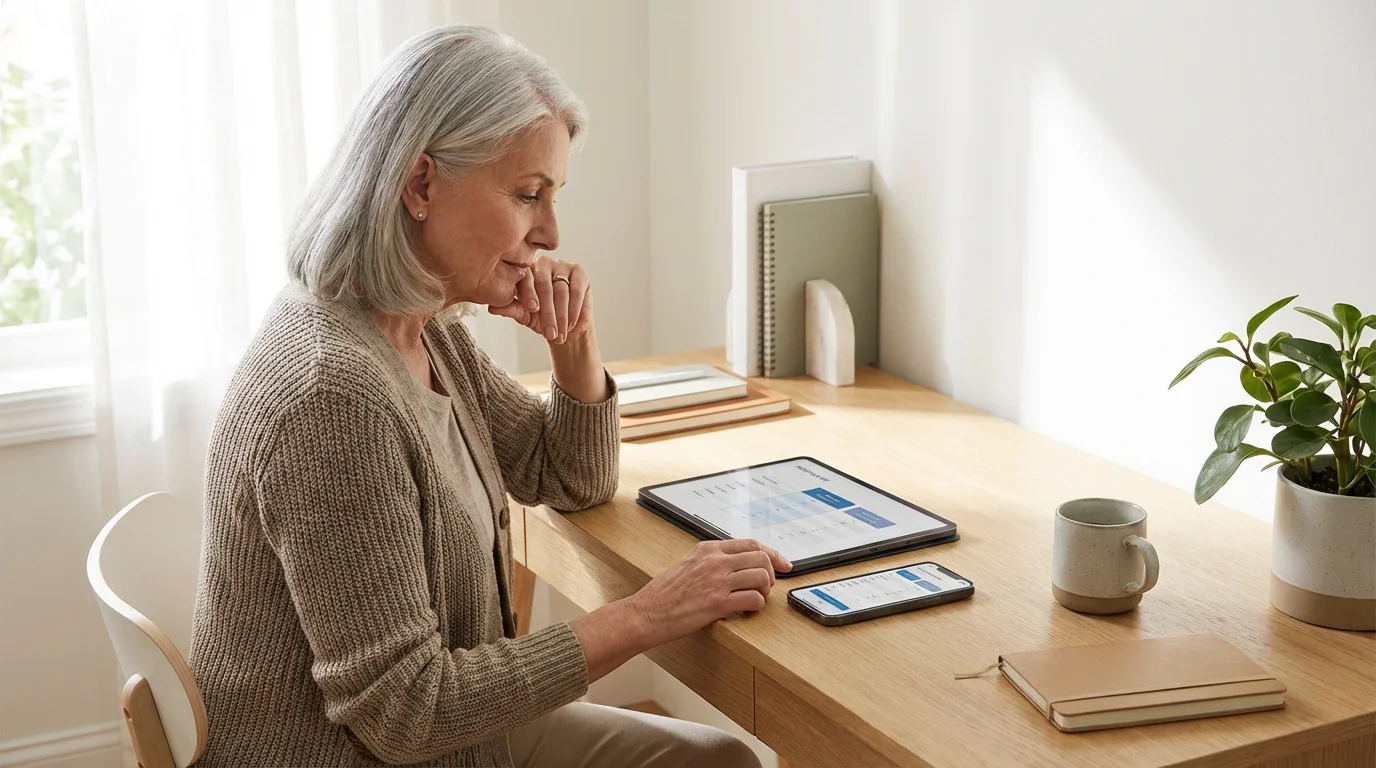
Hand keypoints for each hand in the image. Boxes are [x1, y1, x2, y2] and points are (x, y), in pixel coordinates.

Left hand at [488, 255, 592, 344]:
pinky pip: (576, 289)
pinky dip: (574, 308)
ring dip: (561, 315)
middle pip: (544, 285)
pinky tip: (571, 323)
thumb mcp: (524, 315)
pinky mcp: (579, 271)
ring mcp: (562, 265)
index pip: (525, 278)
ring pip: (561, 290)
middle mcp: (543, 264)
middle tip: (549, 332)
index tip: (532, 309)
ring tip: (559, 334)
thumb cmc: (541, 319)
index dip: (528, 293)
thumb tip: (492, 307)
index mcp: (525, 270)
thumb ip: (510, 308)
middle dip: (547, 312)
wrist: (565, 328)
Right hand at [627, 539, 792, 644]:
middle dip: (771, 573)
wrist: (647, 613)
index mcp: (707, 549)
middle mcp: (714, 561)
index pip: (751, 544)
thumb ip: (711, 560)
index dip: (773, 554)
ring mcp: (717, 581)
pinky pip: (754, 599)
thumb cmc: (664, 593)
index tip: (784, 564)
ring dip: (765, 591)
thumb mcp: (688, 564)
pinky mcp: (718, 603)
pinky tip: (747, 610)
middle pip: (761, 558)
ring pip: (762, 577)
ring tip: (754, 599)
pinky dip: (757, 606)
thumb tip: (738, 563)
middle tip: (765, 587)